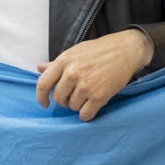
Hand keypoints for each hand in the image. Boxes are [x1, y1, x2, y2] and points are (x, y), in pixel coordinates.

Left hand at [35, 28, 151, 120]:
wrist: (125, 50)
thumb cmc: (99, 50)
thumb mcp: (74, 52)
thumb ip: (56, 63)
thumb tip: (39, 68)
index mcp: (64, 61)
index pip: (43, 84)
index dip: (41, 97)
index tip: (44, 103)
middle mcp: (73, 73)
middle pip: (58, 98)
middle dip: (64, 100)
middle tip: (73, 95)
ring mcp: (86, 85)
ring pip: (72, 107)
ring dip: (77, 105)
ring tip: (87, 95)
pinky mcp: (99, 96)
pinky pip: (85, 114)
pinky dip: (86, 114)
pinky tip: (91, 107)